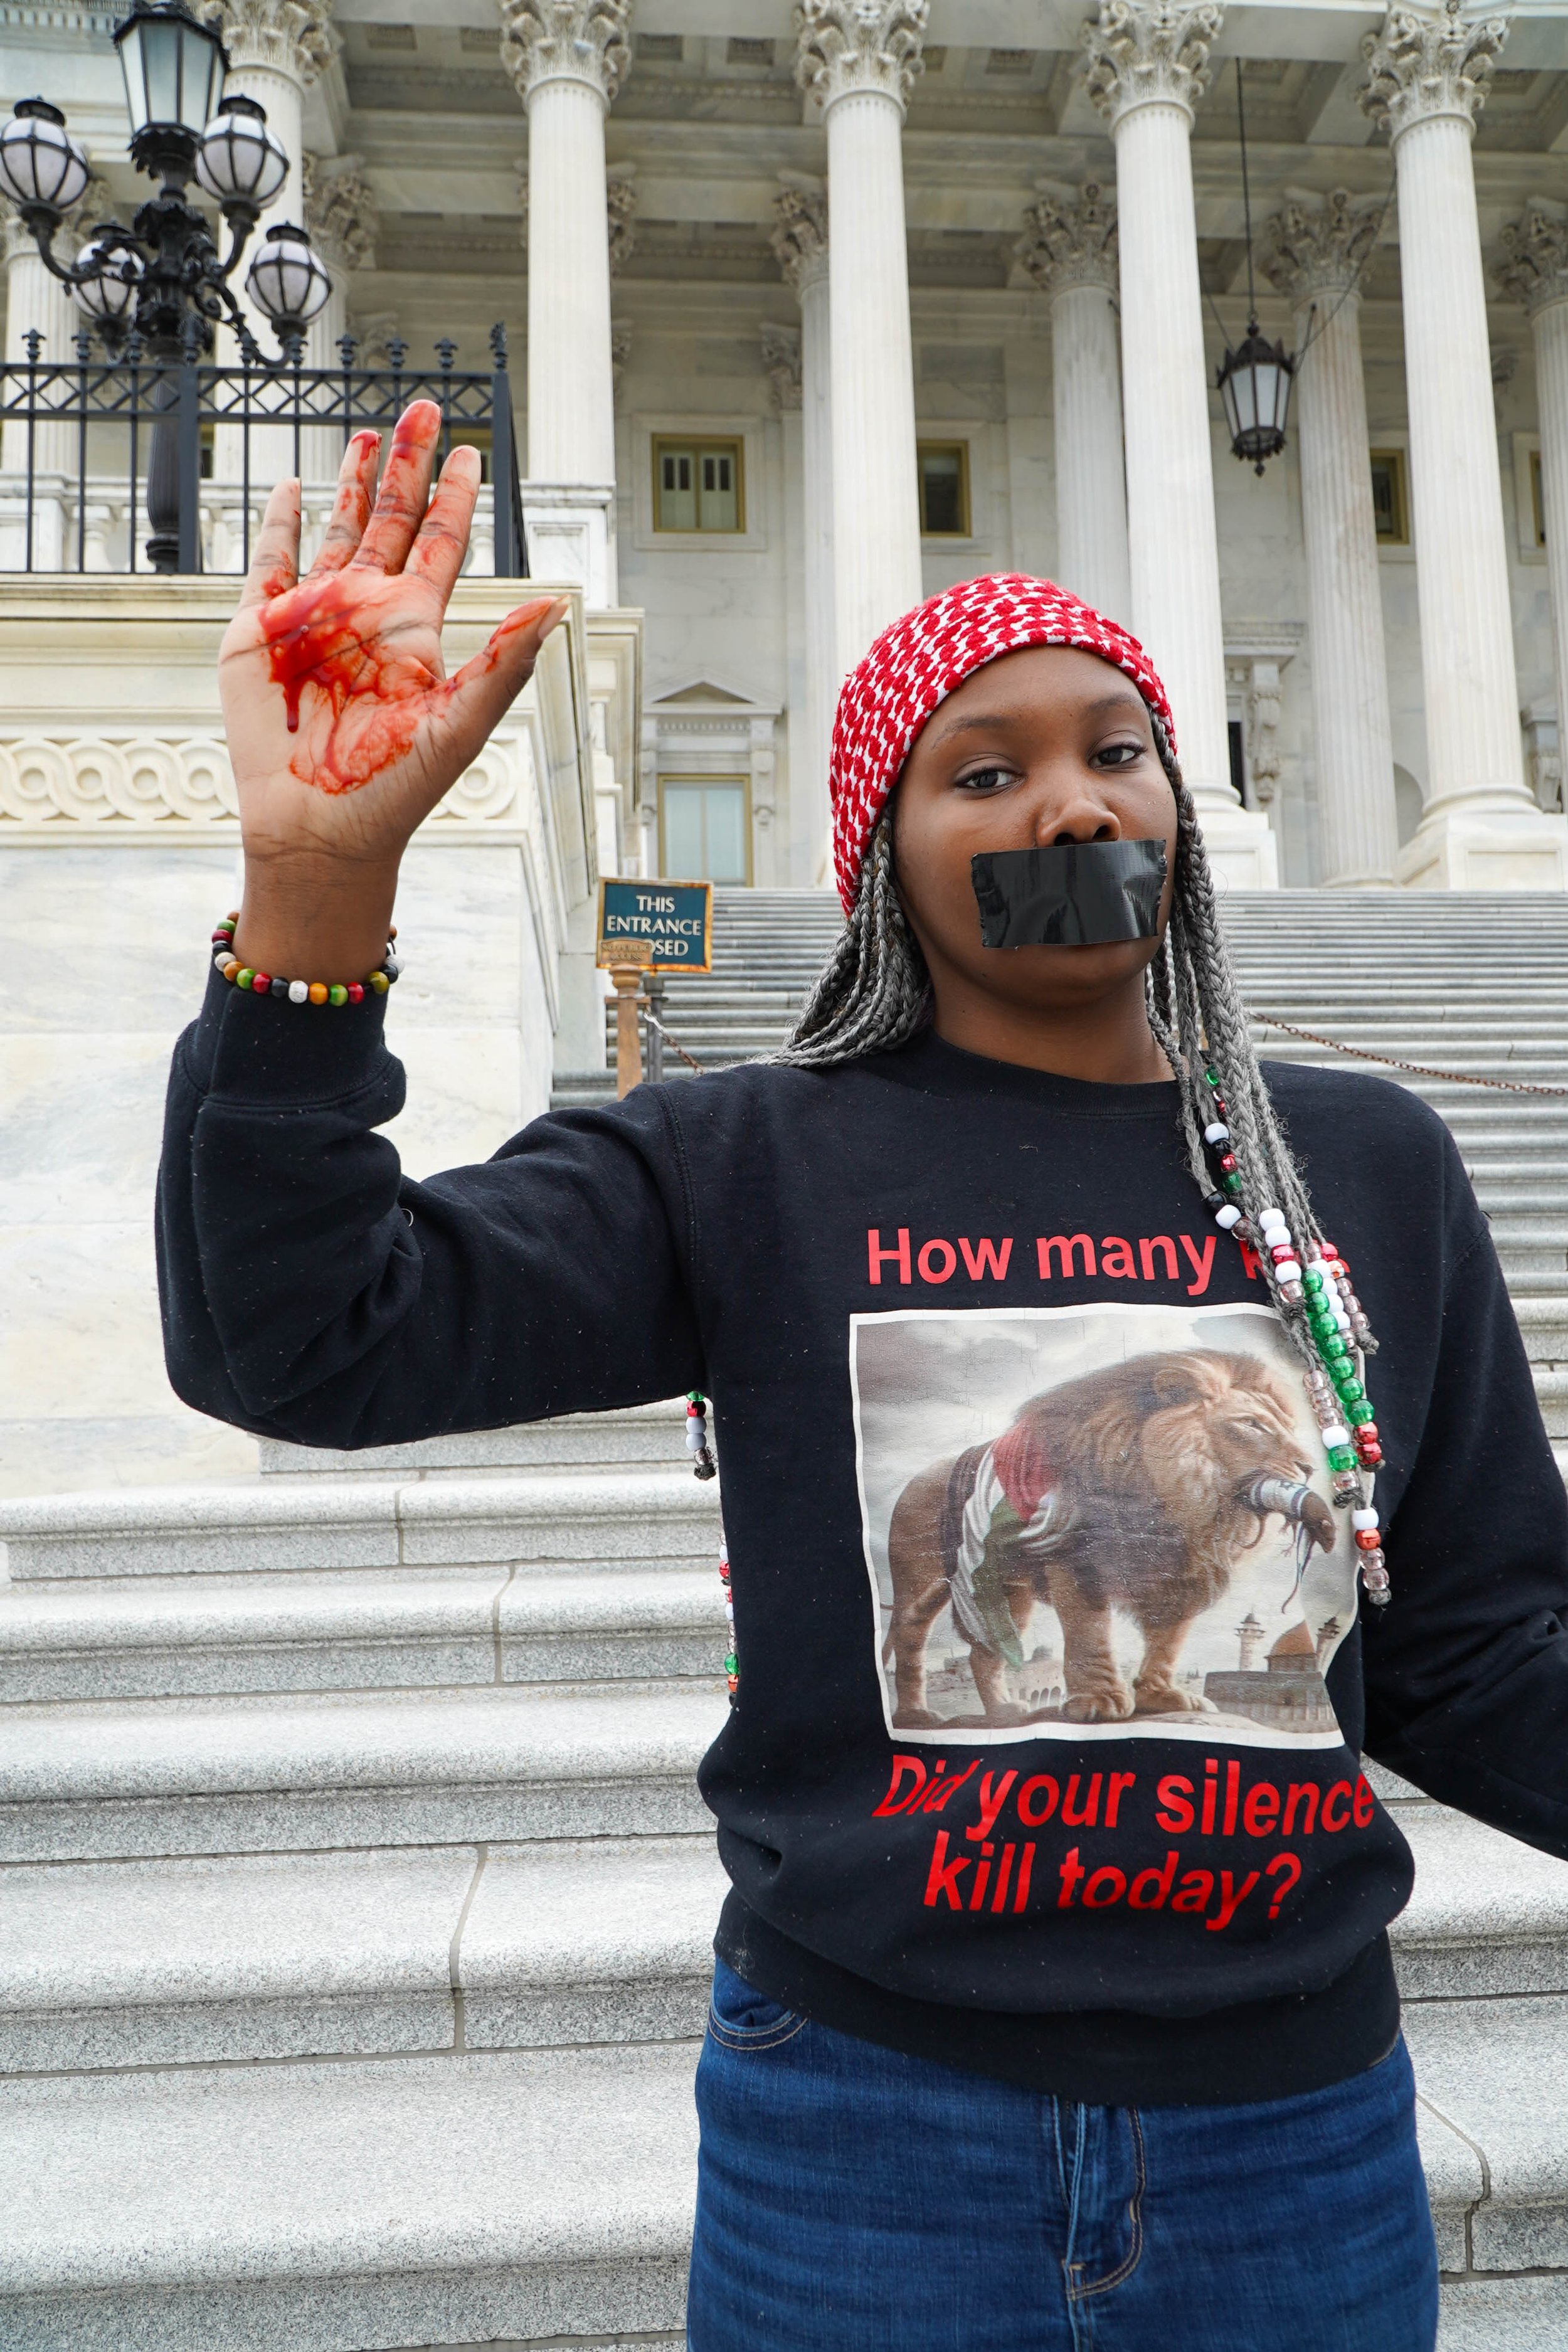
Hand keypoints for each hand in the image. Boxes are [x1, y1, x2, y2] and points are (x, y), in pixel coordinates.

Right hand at [220, 400, 565, 977]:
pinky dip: (280, 521)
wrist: (321, 830)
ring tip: (369, 429)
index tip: (469, 451)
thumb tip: (556, 606)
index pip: (439, 544)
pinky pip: (270, 563)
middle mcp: (367, 614)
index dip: (453, 497)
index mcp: (415, 630)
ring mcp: (314, 618)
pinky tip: (294, 485)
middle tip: (424, 405)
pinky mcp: (259, 632)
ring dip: (352, 480)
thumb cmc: (395, 791)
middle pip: (391, 520)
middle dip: (407, 464)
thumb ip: (505, 663)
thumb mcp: (460, 725)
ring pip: (337, 530)